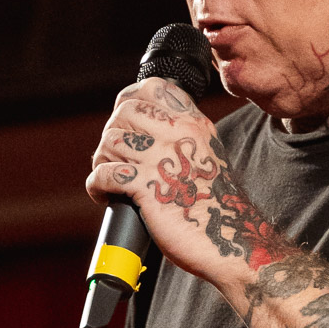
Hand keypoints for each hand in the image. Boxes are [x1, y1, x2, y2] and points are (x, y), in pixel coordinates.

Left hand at [86, 77, 285, 287]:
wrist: (231, 239)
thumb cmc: (216, 205)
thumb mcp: (207, 157)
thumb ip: (183, 139)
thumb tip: (146, 134)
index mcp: (194, 123)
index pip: (153, 88)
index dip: (128, 101)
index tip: (123, 122)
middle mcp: (179, 134)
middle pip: (125, 111)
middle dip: (112, 134)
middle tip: (113, 158)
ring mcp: (163, 159)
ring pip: (111, 139)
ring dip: (102, 160)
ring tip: (109, 180)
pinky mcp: (147, 187)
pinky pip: (105, 173)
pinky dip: (97, 185)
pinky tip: (104, 196)